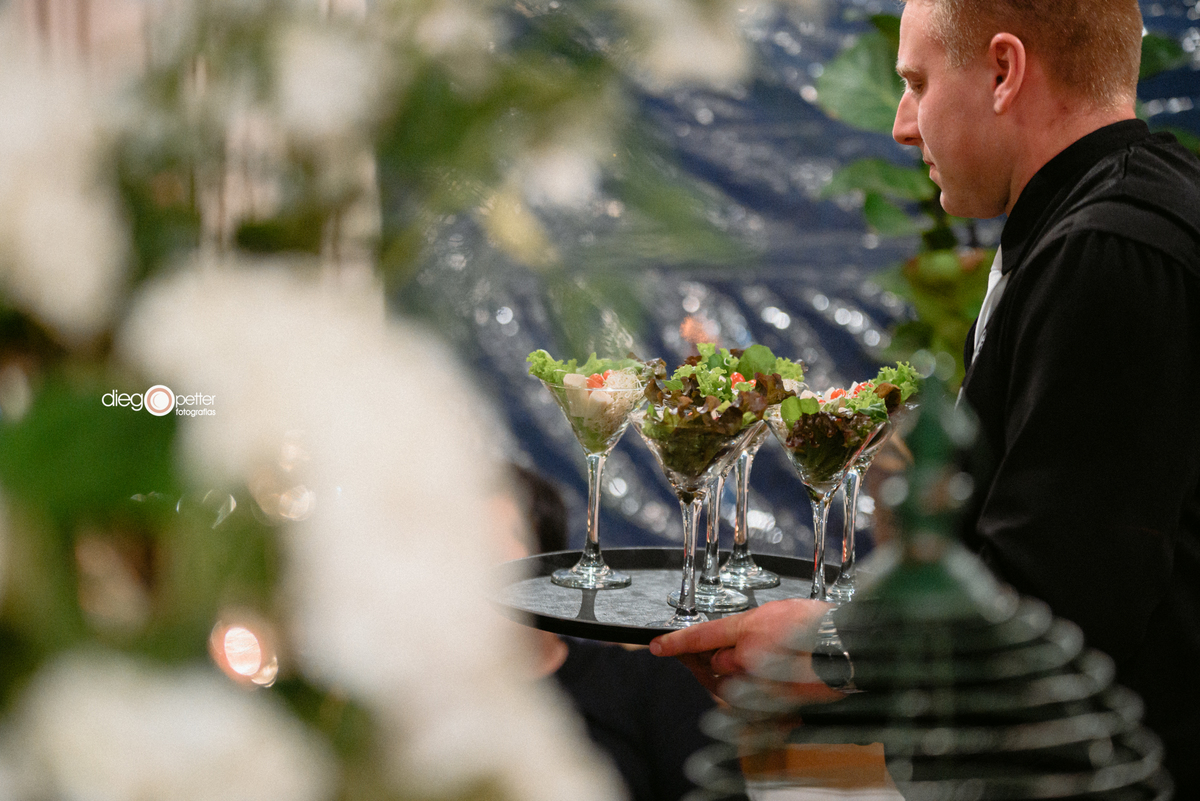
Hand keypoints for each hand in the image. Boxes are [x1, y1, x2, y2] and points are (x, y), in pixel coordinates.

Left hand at [649, 599, 844, 702]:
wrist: (848, 646)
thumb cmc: (820, 625)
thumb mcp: (777, 613)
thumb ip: (748, 629)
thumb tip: (733, 643)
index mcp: (749, 628)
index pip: (701, 636)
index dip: (676, 643)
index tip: (657, 647)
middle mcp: (749, 656)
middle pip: (718, 664)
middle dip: (725, 660)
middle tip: (746, 653)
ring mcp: (761, 680)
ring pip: (734, 684)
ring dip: (743, 677)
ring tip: (771, 663)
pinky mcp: (774, 700)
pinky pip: (753, 700)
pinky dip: (757, 693)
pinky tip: (775, 678)